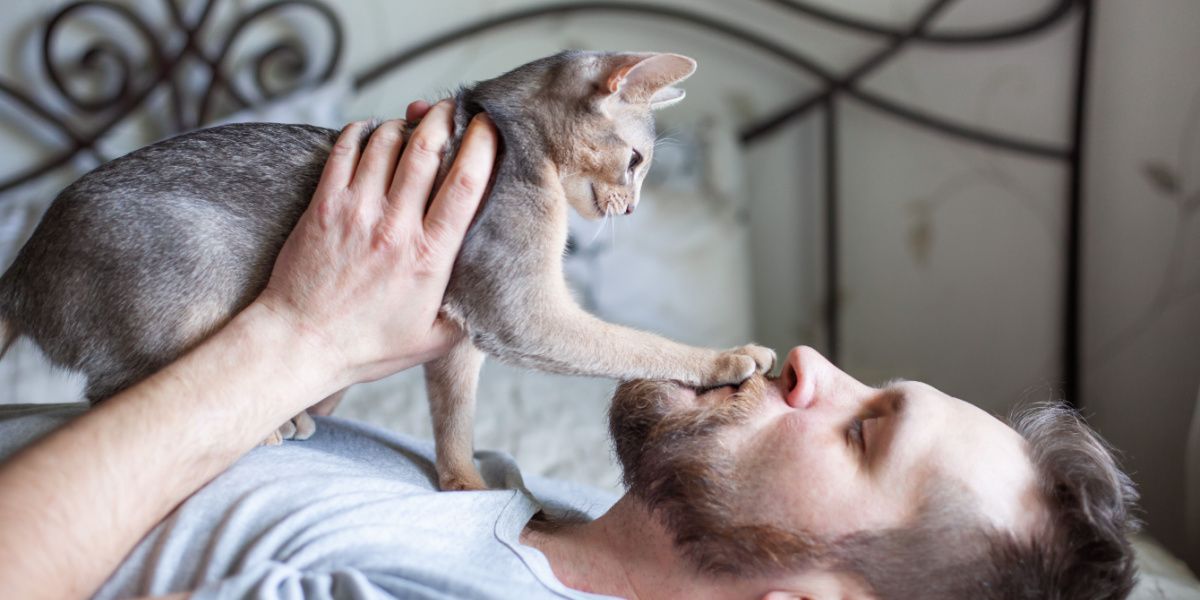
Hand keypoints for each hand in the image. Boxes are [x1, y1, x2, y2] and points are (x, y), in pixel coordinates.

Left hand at [256, 100, 497, 386]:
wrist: (299, 344)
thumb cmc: (367, 347)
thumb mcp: (435, 341)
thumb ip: (469, 314)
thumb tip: (495, 291)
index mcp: (430, 256)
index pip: (465, 184)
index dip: (482, 144)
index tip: (489, 126)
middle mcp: (395, 227)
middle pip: (426, 148)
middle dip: (444, 118)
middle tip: (453, 108)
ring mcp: (355, 212)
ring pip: (386, 142)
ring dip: (404, 123)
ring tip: (414, 123)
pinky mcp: (323, 206)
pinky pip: (345, 150)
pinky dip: (362, 132)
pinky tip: (373, 133)